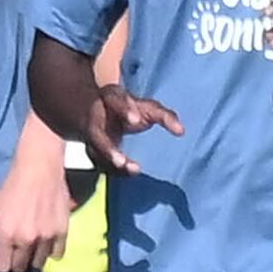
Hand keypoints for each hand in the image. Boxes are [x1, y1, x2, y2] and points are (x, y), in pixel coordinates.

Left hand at [0, 148, 69, 271]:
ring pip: (38, 263)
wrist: (40, 168)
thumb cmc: (12, 186)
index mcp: (6, 235)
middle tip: (17, 248)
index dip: (1, 262)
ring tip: (32, 244)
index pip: (2, 267)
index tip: (3, 254)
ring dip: (34, 256)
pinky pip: (57, 254)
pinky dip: (51, 251)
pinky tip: (46, 241)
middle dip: (16, 261)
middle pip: (20, 267)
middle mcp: (26, 240)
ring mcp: (45, 237)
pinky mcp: (62, 232)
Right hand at [64, 78, 181, 174]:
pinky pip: (101, 162)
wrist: (96, 110)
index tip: (135, 119)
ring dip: (111, 162)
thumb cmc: (129, 109)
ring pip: (95, 150)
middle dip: (107, 147)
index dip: (124, 109)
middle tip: (120, 161)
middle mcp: (96, 117)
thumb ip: (164, 116)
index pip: (115, 100)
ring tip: (132, 169)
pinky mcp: (92, 150)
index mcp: (110, 98)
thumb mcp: (146, 106)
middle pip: (96, 132)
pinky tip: (130, 173)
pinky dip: (115, 170)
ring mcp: (91, 136)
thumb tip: (181, 132)